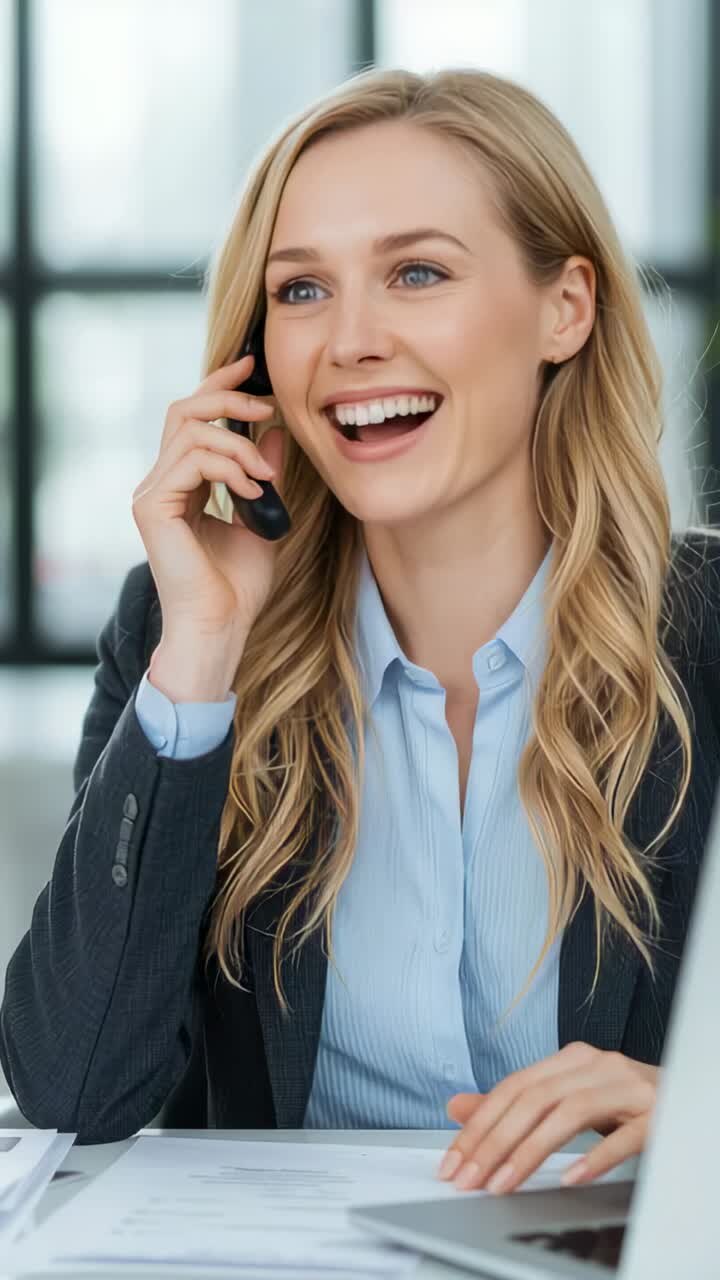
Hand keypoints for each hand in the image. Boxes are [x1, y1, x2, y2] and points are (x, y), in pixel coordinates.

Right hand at [132, 353, 285, 640]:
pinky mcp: (152, 507)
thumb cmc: (238, 587)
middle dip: (229, 398)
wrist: (220, 627)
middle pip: (185, 411)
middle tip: (268, 406)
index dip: (220, 387)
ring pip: (192, 432)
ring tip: (267, 475)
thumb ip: (262, 475)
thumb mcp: (262, 518)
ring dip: (240, 443)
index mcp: (181, 484)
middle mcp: (160, 483)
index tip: (253, 368)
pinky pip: (192, 460)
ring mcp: (152, 494)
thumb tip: (275, 434)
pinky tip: (254, 490)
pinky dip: (230, 466)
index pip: (193, 419)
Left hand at [437, 1042, 656, 1193]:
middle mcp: (598, 1064)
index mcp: (572, 1059)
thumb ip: (516, 1104)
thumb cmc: (626, 1104)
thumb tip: (456, 1106)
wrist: (690, 1096)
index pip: (514, 1087)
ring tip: (503, 1184)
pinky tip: (570, 1178)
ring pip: (569, 1112)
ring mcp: (629, 1086)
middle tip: (469, 1179)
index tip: (454, 1162)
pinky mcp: (657, 1113)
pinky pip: (623, 1136)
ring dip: (530, 1151)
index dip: (479, 1124)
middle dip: (495, 1141)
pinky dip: (595, 1157)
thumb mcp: (568, 1098)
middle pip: (534, 1098)